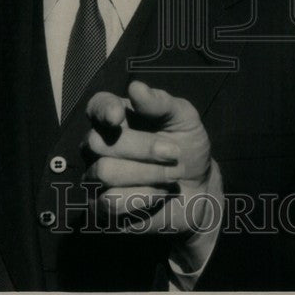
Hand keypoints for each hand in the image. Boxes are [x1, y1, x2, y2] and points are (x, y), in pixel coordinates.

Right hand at [82, 80, 219, 235]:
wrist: (199, 188)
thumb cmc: (187, 146)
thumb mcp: (184, 119)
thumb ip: (160, 103)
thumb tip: (135, 88)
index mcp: (117, 116)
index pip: (96, 106)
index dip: (102, 111)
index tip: (118, 117)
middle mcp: (100, 144)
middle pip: (98, 142)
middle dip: (143, 148)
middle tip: (173, 153)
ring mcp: (97, 175)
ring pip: (104, 172)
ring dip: (147, 174)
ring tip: (172, 174)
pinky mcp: (103, 206)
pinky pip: (111, 201)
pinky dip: (144, 196)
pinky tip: (160, 192)